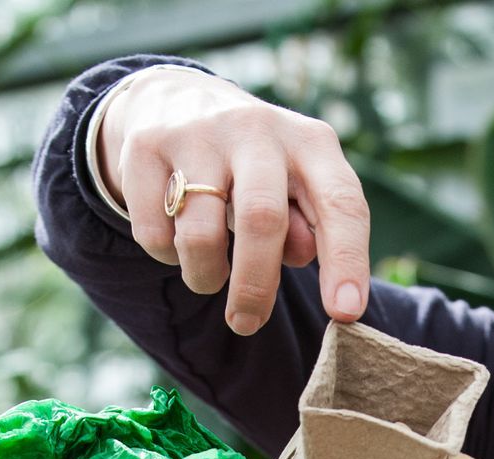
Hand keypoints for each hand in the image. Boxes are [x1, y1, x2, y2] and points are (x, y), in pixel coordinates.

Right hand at [97, 66, 371, 334]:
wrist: (179, 99)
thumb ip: (309, 228)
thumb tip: (299, 255)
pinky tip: (177, 237)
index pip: (341, 203)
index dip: (347, 260)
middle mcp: (257, 129)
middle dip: (256, 287)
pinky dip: (166, 255)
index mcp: (311, 143)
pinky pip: (154, 232)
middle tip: (247, 324)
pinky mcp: (145, 146)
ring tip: (209, 276)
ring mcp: (198, 133)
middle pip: (262, 220)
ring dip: (205, 276)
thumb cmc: (258, 169)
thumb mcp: (298, 188)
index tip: (345, 312)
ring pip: (200, 235)